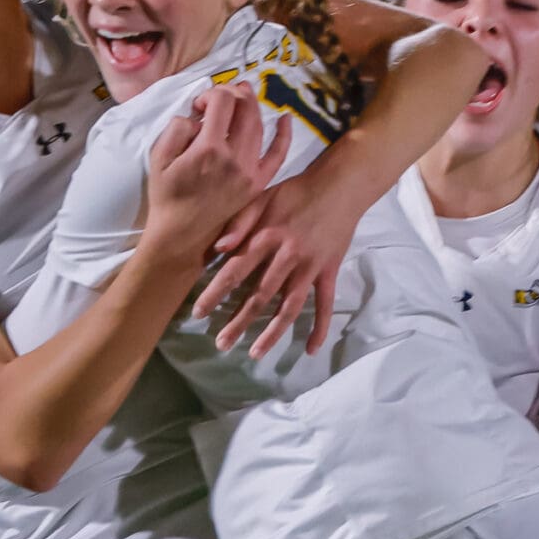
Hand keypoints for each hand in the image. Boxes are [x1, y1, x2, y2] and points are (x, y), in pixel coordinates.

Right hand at [146, 83, 290, 262]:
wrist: (181, 234)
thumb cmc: (166, 196)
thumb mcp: (158, 157)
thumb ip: (177, 128)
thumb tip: (198, 116)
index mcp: (208, 149)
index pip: (222, 101)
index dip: (211, 93)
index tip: (199, 105)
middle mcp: (235, 158)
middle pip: (244, 109)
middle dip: (233, 93)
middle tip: (220, 95)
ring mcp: (250, 171)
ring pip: (259, 126)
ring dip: (252, 106)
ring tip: (243, 95)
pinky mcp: (258, 183)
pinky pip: (278, 155)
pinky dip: (284, 135)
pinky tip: (286, 118)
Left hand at [192, 165, 358, 358]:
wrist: (339, 185)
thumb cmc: (294, 191)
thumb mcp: (262, 196)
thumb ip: (238, 221)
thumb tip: (218, 248)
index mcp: (266, 237)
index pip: (235, 271)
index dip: (216, 294)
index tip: (199, 314)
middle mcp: (287, 256)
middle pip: (260, 296)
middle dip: (239, 322)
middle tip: (221, 344)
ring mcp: (310, 267)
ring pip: (289, 306)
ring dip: (272, 332)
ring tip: (255, 353)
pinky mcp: (328, 272)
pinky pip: (325, 304)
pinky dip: (319, 327)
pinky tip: (310, 349)